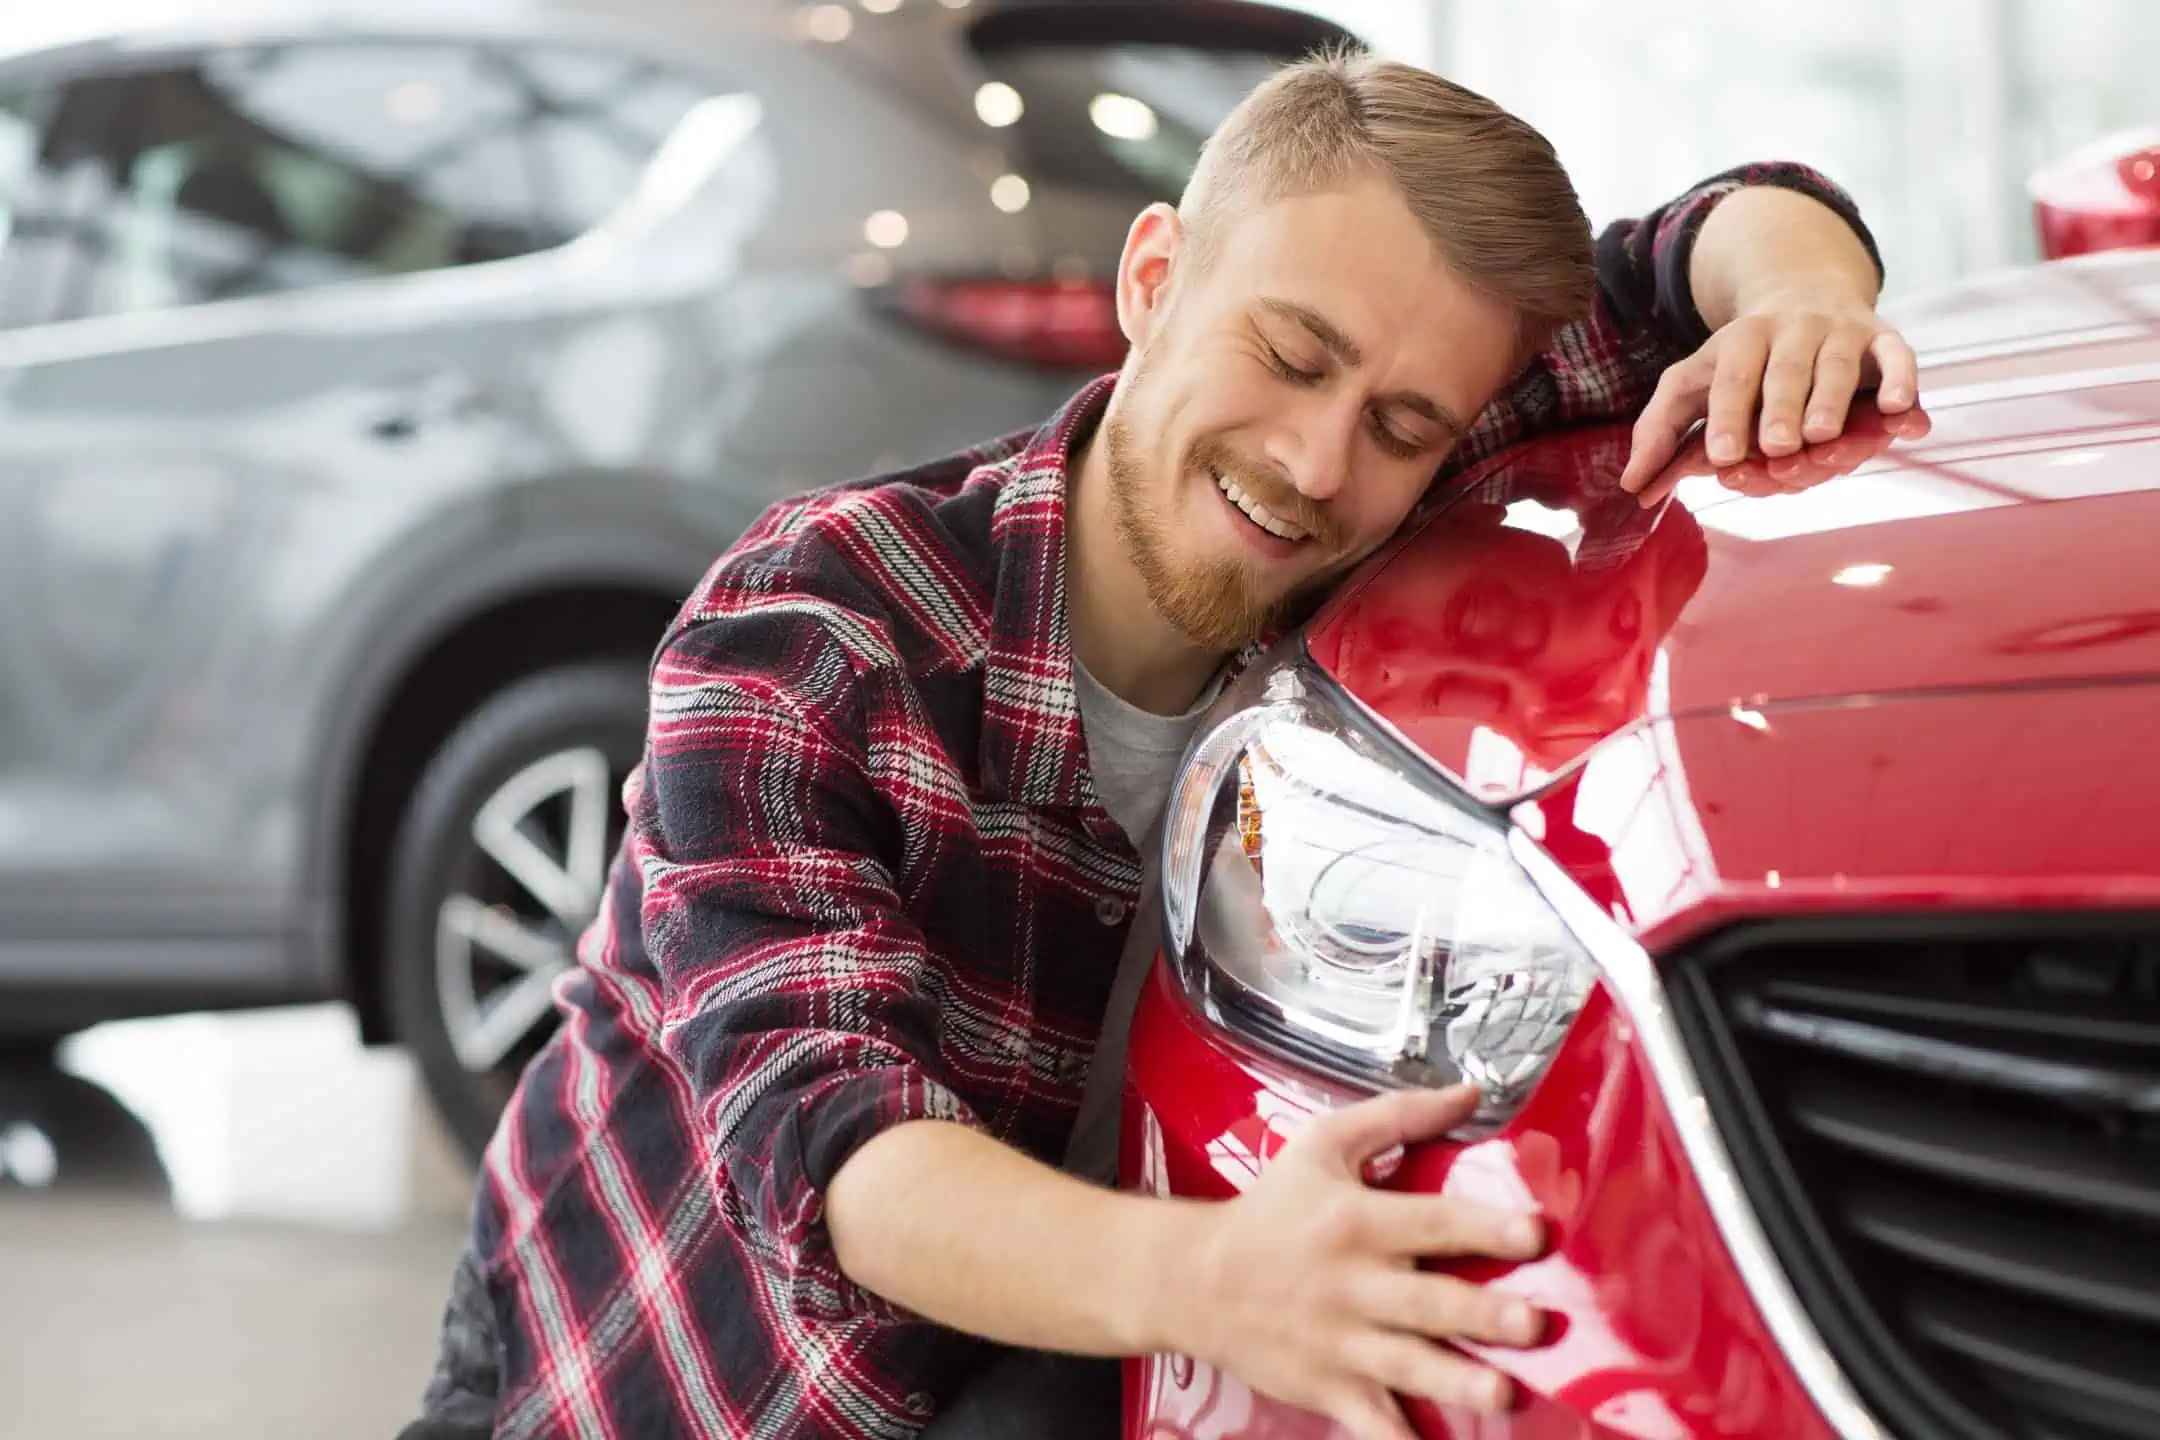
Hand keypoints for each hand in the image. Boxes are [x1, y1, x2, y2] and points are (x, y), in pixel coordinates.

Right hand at [1169, 1085, 1546, 1439]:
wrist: (1196, 1279)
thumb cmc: (1271, 1209)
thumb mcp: (1324, 1145)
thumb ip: (1399, 1116)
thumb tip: (1469, 1093)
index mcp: (1358, 1222)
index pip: (1431, 1221)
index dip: (1485, 1226)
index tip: (1534, 1233)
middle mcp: (1354, 1284)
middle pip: (1427, 1299)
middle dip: (1481, 1313)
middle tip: (1531, 1322)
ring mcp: (1341, 1341)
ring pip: (1407, 1364)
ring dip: (1456, 1380)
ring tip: (1500, 1393)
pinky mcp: (1329, 1386)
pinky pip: (1371, 1421)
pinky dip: (1398, 1439)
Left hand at [1620, 295, 1918, 496]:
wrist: (1806, 292)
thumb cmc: (1741, 360)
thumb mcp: (1693, 383)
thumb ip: (1662, 431)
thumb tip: (1632, 487)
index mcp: (1741, 340)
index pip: (1732, 380)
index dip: (1728, 418)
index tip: (1722, 458)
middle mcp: (1792, 330)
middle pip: (1786, 372)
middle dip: (1781, 410)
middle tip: (1776, 447)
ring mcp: (1840, 331)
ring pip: (1838, 366)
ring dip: (1832, 401)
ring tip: (1823, 437)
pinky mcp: (1883, 336)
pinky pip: (1897, 355)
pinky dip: (1902, 381)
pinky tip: (1898, 411)